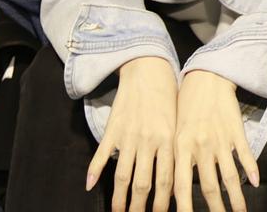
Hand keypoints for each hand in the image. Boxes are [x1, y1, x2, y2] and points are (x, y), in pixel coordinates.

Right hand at [86, 56, 177, 211]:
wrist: (148, 69)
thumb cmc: (168, 98)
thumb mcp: (178, 124)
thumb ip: (175, 150)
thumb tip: (176, 180)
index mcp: (168, 140)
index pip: (166, 181)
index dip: (162, 203)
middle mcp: (148, 140)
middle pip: (143, 183)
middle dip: (140, 207)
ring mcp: (129, 135)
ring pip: (122, 175)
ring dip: (119, 198)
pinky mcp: (113, 128)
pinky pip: (102, 153)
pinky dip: (94, 170)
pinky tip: (89, 185)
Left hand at [174, 70, 259, 211]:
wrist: (207, 77)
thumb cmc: (185, 105)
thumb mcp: (174, 131)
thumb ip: (175, 158)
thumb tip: (175, 187)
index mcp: (181, 147)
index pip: (181, 185)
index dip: (184, 207)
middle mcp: (201, 146)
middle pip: (209, 186)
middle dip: (215, 210)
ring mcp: (221, 140)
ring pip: (230, 176)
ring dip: (236, 198)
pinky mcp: (237, 131)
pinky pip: (245, 155)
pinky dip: (252, 170)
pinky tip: (256, 183)